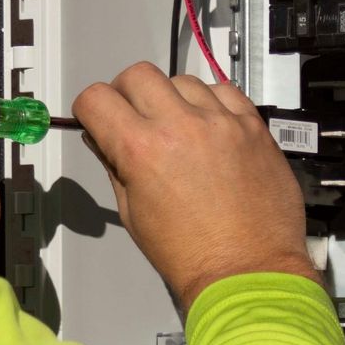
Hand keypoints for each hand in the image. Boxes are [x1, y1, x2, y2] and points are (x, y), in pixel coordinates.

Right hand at [73, 63, 317, 310]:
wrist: (246, 270)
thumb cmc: (188, 254)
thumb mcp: (133, 213)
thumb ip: (115, 166)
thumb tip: (104, 138)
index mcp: (141, 150)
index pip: (97, 99)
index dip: (90, 109)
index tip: (98, 118)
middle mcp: (180, 126)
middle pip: (138, 75)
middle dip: (127, 93)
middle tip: (135, 117)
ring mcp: (221, 122)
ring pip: (183, 80)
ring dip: (172, 98)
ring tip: (179, 128)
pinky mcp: (253, 126)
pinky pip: (225, 91)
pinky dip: (212, 103)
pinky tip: (210, 127)